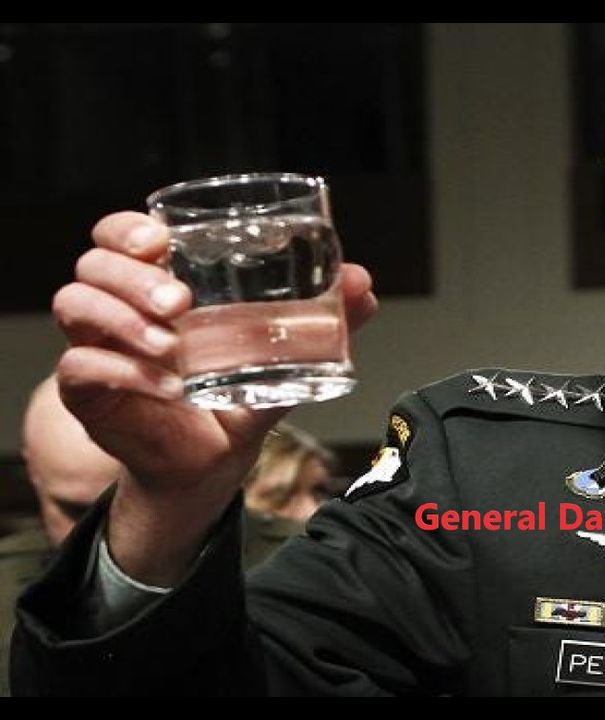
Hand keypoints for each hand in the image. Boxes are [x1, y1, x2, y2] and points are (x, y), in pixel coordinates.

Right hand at [51, 212, 377, 580]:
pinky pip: (81, 368)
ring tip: (172, 343)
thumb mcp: (284, 358)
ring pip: (74, 304)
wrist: (213, 464)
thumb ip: (323, 322)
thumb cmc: (238, 397)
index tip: (162, 238)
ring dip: (122, 318)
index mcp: (156, 286)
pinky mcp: (87, 392)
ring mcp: (98, 348)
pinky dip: (123, 372)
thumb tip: (364, 284)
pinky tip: (168, 386)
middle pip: (93, 264)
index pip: (118, 236)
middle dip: (132, 274)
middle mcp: (119, 309)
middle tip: (180, 301)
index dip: (128, 227)